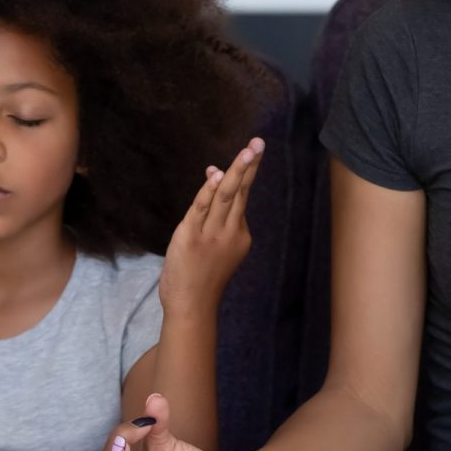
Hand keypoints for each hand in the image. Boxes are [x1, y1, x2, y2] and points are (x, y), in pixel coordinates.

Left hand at [158, 137, 263, 315]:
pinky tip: (217, 174)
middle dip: (250, 166)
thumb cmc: (200, 278)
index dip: (241, 173)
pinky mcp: (191, 237)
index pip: (241, 198)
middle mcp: (229, 232)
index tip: (247, 152)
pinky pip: (202, 208)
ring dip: (237, 171)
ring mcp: (211, 234)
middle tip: (259, 143)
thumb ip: (212, 213)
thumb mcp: (212, 246)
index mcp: (239, 235)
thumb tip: (214, 177)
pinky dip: (210, 190)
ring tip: (248, 151)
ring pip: (226, 196)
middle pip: (241, 192)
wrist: (191, 307)